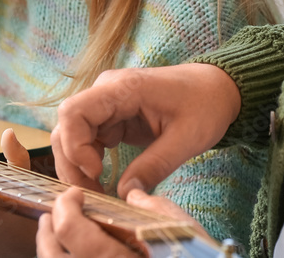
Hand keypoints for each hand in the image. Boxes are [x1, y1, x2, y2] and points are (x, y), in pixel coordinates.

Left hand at [36, 187, 205, 257]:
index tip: (74, 194)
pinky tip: (74, 253)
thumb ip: (150, 206)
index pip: (70, 229)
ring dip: (50, 250)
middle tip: (53, 213)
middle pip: (53, 256)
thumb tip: (130, 191)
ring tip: (55, 234)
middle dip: (47, 232)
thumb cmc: (196, 257)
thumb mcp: (178, 228)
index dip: (66, 206)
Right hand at [54, 63, 240, 197]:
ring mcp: (107, 103)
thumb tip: (124, 195)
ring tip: (97, 191)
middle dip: (72, 163)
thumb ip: (155, 166)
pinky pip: (87, 139)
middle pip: (66, 127)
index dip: (75, 146)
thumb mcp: (186, 139)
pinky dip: (88, 162)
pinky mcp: (112, 117)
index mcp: (124, 88)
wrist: (217, 88)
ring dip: (77, 165)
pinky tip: (101, 180)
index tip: (96, 171)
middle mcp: (108, 91)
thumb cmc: (205, 105)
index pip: (73, 111)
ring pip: (72, 135)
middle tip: (93, 194)